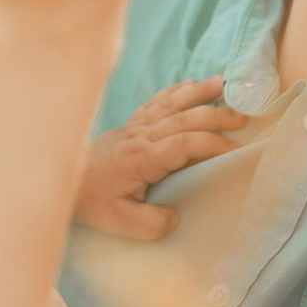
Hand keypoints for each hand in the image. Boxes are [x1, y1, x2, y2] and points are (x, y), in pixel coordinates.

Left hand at [75, 78, 245, 240]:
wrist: (63, 180)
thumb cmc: (93, 201)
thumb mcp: (121, 223)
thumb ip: (152, 223)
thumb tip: (176, 217)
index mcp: (142, 158)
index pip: (184, 143)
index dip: (211, 143)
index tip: (233, 149)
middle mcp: (141, 136)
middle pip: (184, 117)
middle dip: (216, 115)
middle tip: (244, 116)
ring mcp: (135, 126)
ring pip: (171, 103)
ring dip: (198, 92)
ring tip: (223, 83)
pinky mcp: (130, 124)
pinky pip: (156, 101)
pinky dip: (175, 91)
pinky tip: (190, 84)